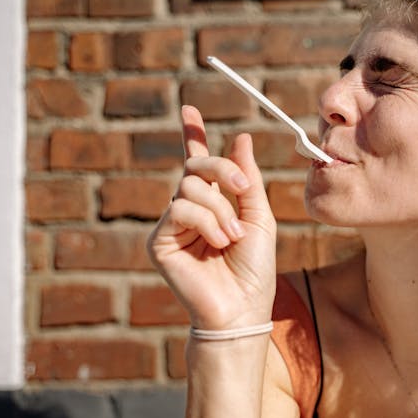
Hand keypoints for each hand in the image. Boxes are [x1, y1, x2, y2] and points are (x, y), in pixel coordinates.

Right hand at [147, 105, 276, 329]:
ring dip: (220, 210)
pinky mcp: (158, 241)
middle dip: (223, 170)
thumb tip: (242, 138)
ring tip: (232, 237)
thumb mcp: (260, 216)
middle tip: (243, 190)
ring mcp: (172, 226)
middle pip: (195, 167)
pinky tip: (217, 243)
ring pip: (189, 187)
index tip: (189, 109)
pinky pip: (179, 209)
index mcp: (214, 203)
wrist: (242, 307)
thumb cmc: (254, 267)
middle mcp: (190, 210)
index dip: (192, 135)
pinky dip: (206, 222)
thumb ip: (248, 178)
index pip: (198, 163)